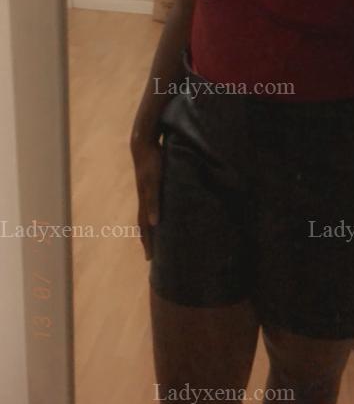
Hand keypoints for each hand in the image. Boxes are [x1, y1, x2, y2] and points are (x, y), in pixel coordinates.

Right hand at [130, 129, 162, 261]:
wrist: (143, 144)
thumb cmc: (151, 163)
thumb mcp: (154, 183)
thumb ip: (154, 201)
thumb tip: (154, 223)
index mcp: (145, 201)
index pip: (145, 227)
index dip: (147, 242)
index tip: (149, 258)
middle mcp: (144, 198)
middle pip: (144, 223)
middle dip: (147, 239)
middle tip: (150, 254)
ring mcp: (146, 191)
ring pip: (146, 214)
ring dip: (149, 227)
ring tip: (154, 237)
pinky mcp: (150, 183)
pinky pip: (151, 203)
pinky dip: (153, 213)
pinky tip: (160, 213)